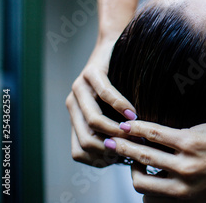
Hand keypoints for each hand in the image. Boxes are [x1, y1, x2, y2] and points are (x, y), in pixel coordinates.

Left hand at [66, 38, 137, 166]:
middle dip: (111, 146)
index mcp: (74, 118)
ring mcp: (79, 88)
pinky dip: (120, 106)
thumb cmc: (121, 82)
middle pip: (86, 139)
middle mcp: (72, 104)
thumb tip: (130, 159)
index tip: (121, 157)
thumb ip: (115, 132)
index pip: (79, 152)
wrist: (115, 45)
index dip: (100, 160)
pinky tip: (133, 112)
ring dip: (115, 129)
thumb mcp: (114, 111)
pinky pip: (106, 94)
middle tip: (132, 146)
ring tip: (133, 131)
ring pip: (93, 120)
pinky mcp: (91, 71)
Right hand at [105, 119, 205, 201]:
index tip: (138, 173)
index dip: (142, 185)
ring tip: (116, 137)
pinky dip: (138, 129)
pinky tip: (130, 125)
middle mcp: (185, 190)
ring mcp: (185, 166)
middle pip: (141, 183)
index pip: (150, 201)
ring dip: (125, 146)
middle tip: (123, 154)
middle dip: (130, 169)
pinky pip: (154, 136)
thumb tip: (177, 201)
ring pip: (142, 157)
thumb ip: (198, 202)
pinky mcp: (188, 142)